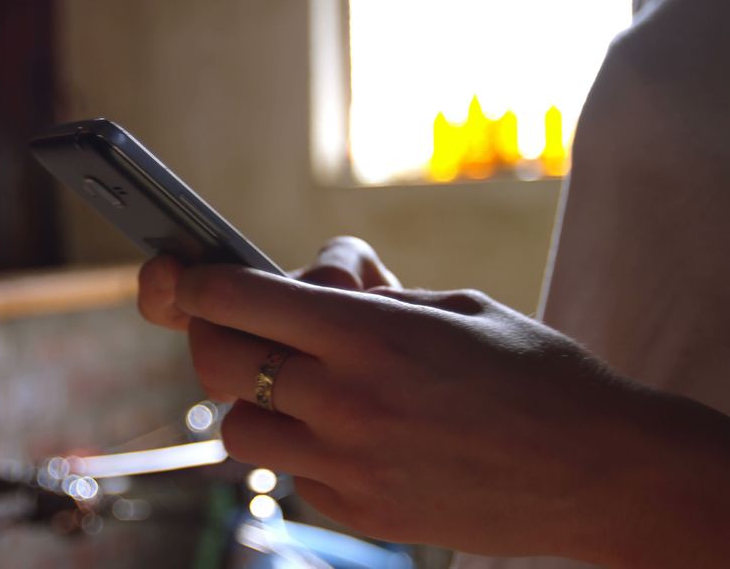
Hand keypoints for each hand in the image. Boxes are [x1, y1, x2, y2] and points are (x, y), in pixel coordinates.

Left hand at [137, 238, 729, 566]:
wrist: (600, 472)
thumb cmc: (534, 373)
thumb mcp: (455, 305)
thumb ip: (372, 294)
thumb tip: (312, 280)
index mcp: (371, 334)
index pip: (242, 297)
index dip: (200, 280)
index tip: (186, 273)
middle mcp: (346, 401)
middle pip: (218, 361)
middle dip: (213, 334)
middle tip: (238, 326)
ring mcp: (347, 466)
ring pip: (238, 429)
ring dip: (255, 398)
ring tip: (304, 387)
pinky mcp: (359, 513)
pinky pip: (290, 474)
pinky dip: (299, 449)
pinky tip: (347, 435)